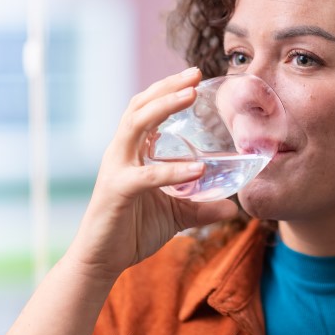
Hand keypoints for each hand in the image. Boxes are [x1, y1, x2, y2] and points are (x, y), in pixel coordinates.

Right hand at [67, 67, 238, 278]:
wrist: (102, 261)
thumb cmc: (132, 231)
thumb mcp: (175, 214)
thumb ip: (200, 207)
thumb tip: (232, 208)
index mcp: (131, 152)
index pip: (146, 108)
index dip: (167, 89)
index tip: (195, 76)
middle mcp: (120, 153)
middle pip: (140, 106)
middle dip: (167, 87)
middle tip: (196, 74)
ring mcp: (116, 169)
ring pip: (136, 125)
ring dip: (164, 107)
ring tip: (190, 96)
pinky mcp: (116, 191)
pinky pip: (147, 175)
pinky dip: (173, 170)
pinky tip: (198, 169)